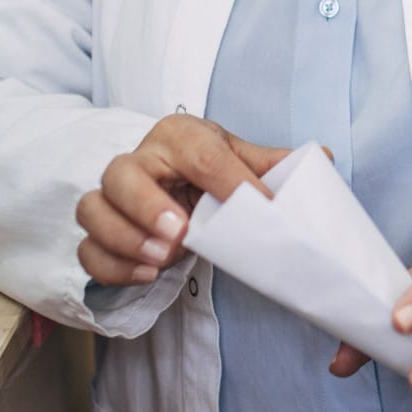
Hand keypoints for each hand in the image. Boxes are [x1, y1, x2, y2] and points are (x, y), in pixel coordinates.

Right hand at [75, 115, 287, 287]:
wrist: (174, 180)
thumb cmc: (210, 169)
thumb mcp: (240, 159)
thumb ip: (273, 164)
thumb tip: (323, 158)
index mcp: (177, 136)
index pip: (198, 152)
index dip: (230, 180)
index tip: (262, 206)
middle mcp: (137, 161)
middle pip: (120, 173)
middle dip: (146, 205)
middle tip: (180, 232)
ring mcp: (111, 198)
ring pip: (92, 210)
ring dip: (125, 238)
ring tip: (165, 259)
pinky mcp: (99, 233)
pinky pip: (88, 250)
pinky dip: (113, 266)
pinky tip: (147, 275)